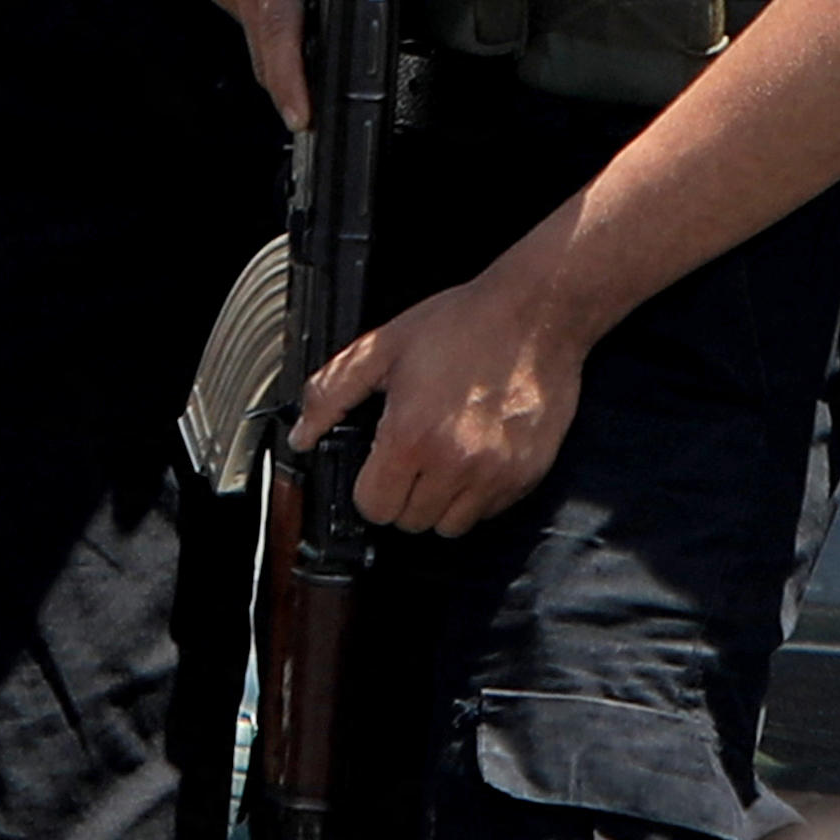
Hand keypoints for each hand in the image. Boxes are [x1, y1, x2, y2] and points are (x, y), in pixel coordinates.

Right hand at [195, 0, 332, 127]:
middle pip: (266, 48)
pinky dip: (272, 20)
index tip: (301, 114)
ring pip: (257, 33)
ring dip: (284, 49)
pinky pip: (248, 11)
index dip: (292, 78)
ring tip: (313, 60)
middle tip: (317, 113)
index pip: (280, 28)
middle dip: (292, 84)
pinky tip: (295, 11)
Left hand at [294, 251, 592, 535]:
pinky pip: (489, 512)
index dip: (370, 487)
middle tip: (413, 455)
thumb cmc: (461, 324)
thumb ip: (332, 393)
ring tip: (444, 459)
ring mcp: (495, 474)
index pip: (374, 507)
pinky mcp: (527, 475)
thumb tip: (301, 435)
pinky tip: (476, 454)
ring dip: (440, 502)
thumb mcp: (383, 347)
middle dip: (403, 494)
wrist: (537, 313)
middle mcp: (454, 464)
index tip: (380, 464)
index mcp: (411, 435)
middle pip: (410, 522)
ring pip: (450, 527)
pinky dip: (477, 495)